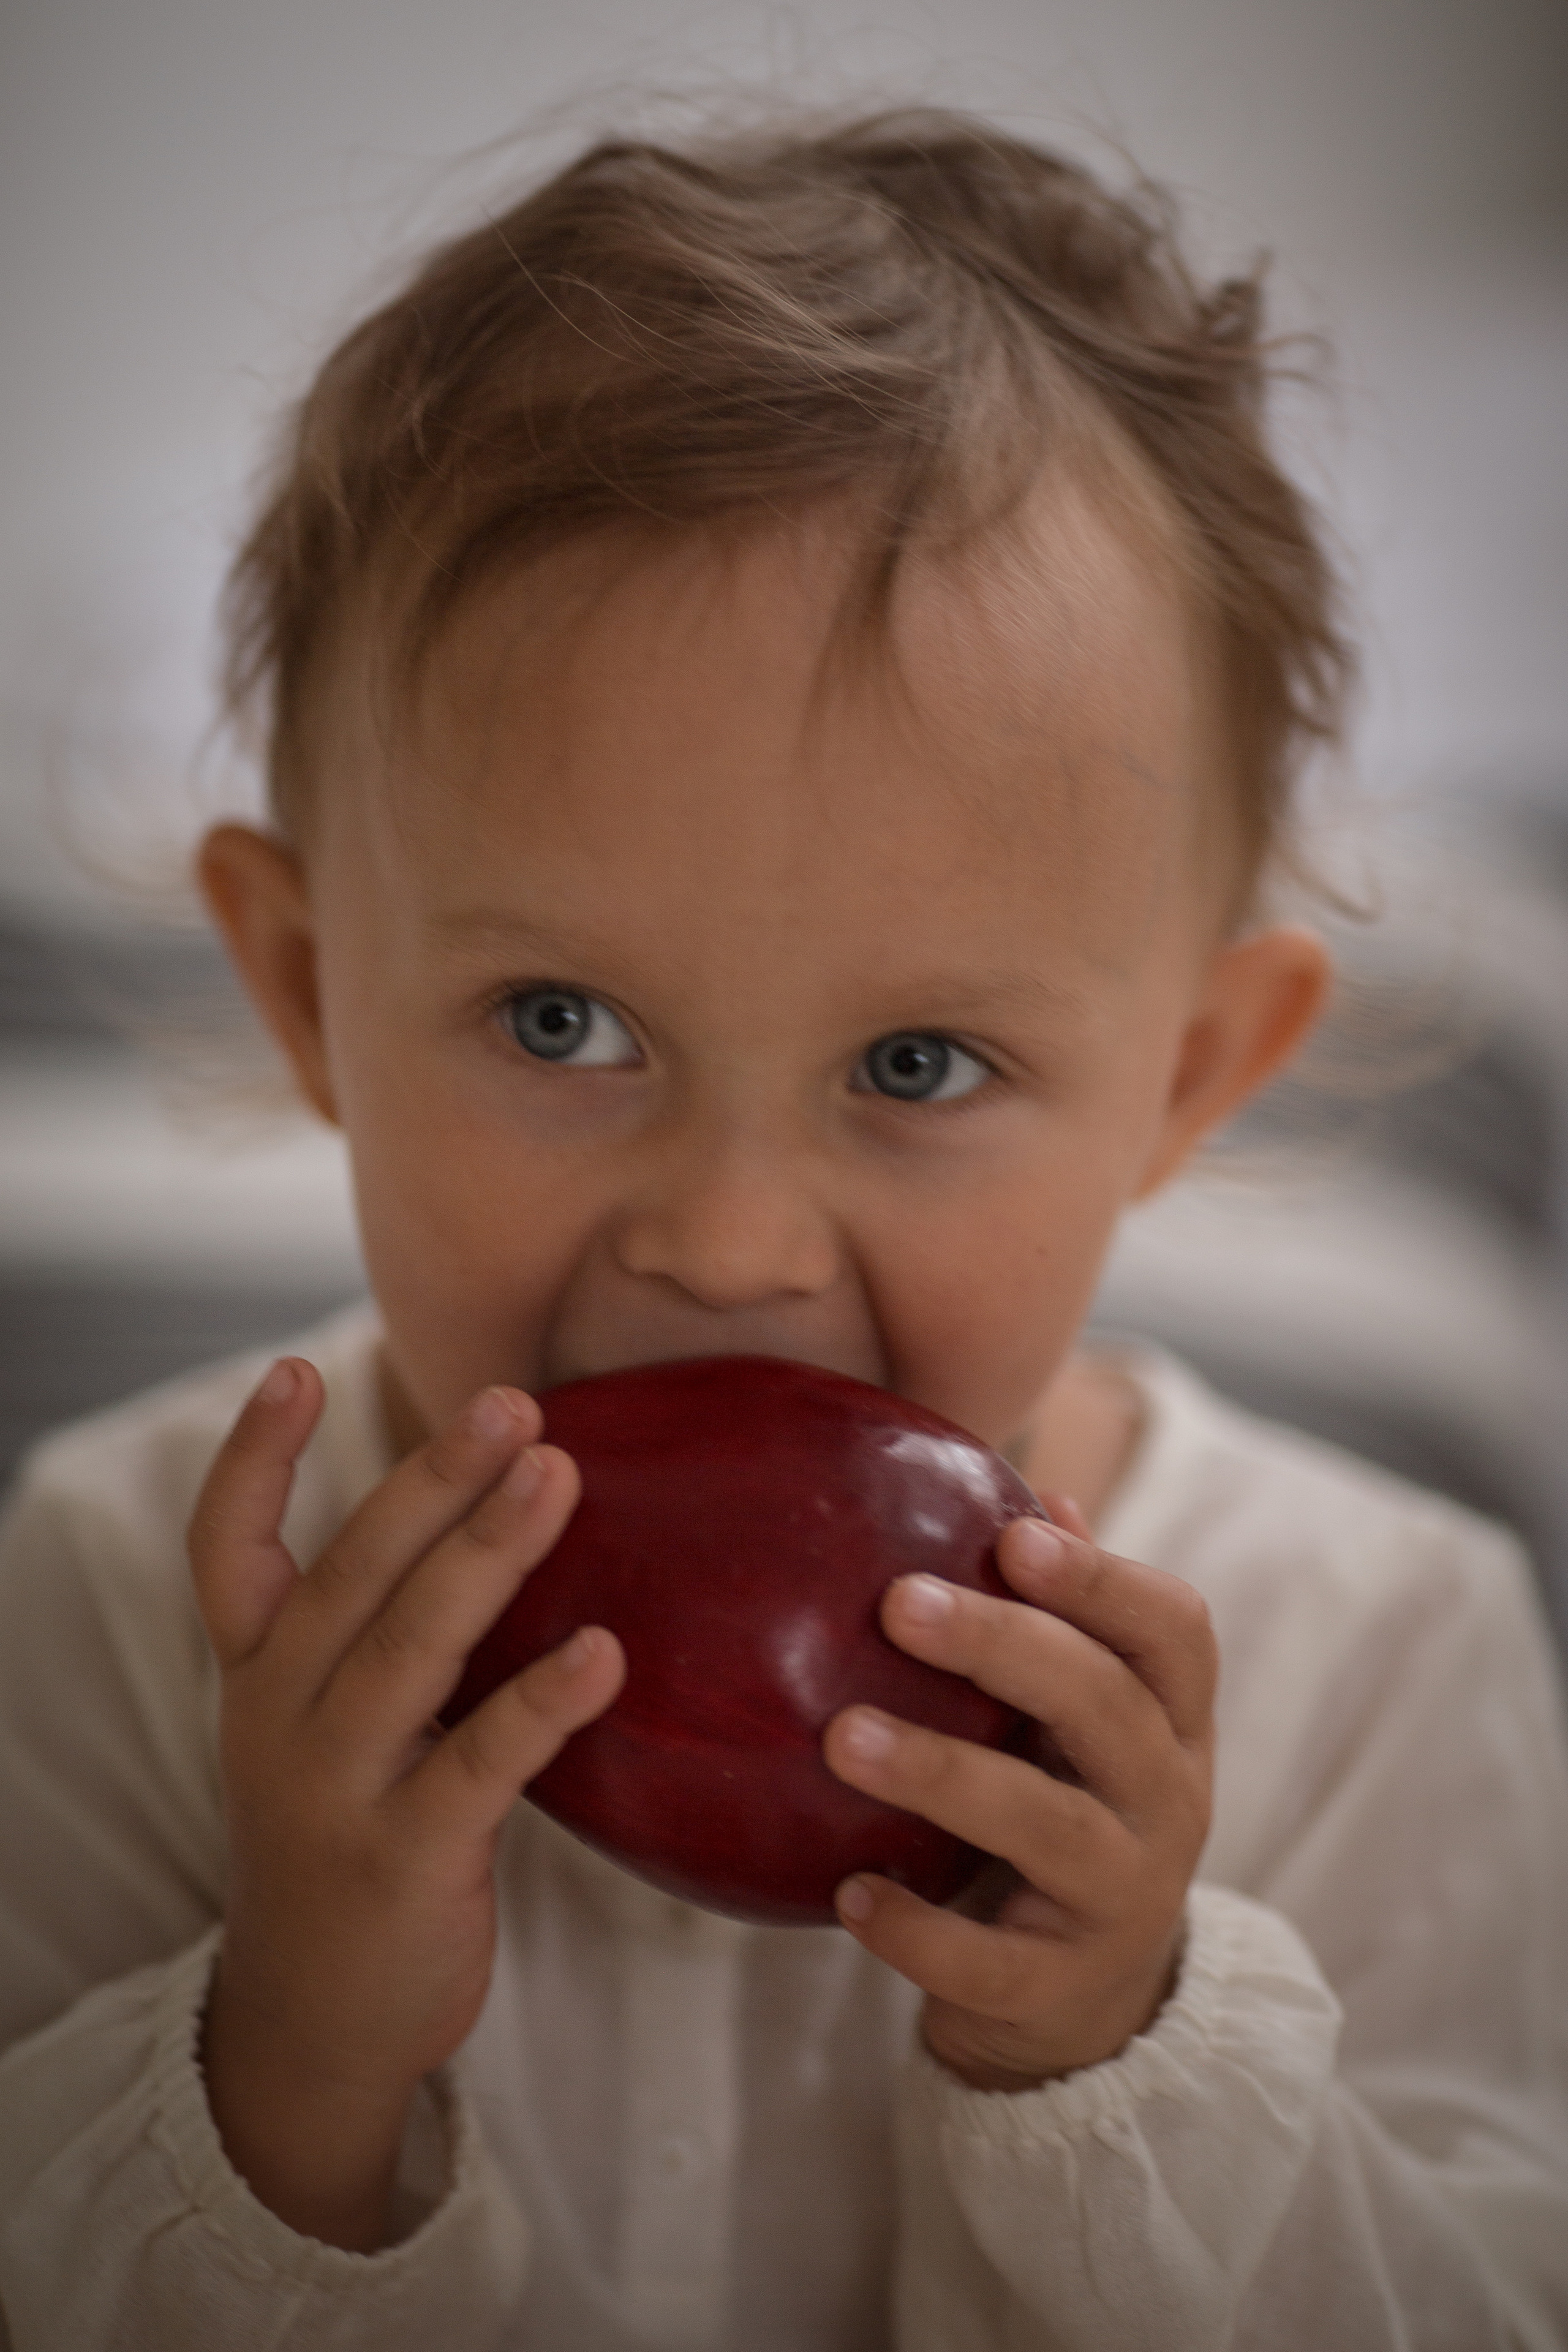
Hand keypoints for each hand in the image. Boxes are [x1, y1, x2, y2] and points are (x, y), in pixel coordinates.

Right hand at [187, 1357, 624, 2247]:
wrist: (312, 2023)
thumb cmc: (345, 1835)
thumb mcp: (321, 1726)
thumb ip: (374, 1627)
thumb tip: (487, 1500)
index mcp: (260, 1676)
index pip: (227, 1550)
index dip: (253, 1460)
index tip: (290, 1369)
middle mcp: (281, 1719)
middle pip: (350, 1574)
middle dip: (430, 1481)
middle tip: (511, 1403)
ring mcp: (338, 1790)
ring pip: (410, 1648)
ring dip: (487, 1554)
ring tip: (557, 1476)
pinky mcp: (405, 1858)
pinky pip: (480, 1765)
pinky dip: (540, 1704)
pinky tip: (605, 1653)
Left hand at [823, 1502, 1214, 2090]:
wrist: (1091, 2005)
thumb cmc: (1070, 1810)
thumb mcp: (1084, 1722)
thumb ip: (1068, 1620)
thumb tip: (1042, 1495)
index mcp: (1173, 1722)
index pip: (1177, 1632)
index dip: (1104, 1580)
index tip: (1015, 1537)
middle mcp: (1169, 1803)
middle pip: (1106, 1708)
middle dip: (1004, 1647)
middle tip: (898, 1601)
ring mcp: (1125, 1899)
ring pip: (1048, 1826)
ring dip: (943, 1774)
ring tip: (843, 1736)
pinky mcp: (1062, 1989)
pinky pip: (991, 1962)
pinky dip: (917, 1930)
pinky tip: (846, 1891)